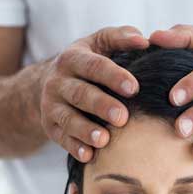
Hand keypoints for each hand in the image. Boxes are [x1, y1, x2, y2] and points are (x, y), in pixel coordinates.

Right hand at [40, 26, 148, 161]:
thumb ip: (120, 38)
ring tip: (104, 139)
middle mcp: (58, 82)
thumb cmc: (87, 64)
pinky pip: (61, 139)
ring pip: (68, 118)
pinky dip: (75, 148)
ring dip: (85, 130)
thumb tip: (144, 40)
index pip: (94, 66)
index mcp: (73, 58)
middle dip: (101, 106)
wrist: (48, 84)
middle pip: (80, 94)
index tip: (134, 88)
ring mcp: (52, 106)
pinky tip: (89, 155)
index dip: (113, 76)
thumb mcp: (98, 44)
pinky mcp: (50, 127)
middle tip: (122, 117)